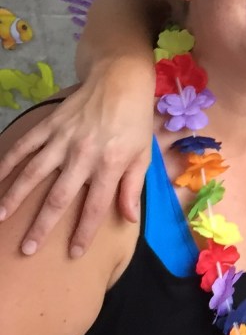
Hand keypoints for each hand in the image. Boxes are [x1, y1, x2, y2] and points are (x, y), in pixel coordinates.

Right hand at [0, 73, 150, 256]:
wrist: (120, 81)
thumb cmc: (134, 121)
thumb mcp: (142, 155)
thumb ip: (132, 187)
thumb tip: (128, 219)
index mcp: (110, 165)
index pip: (96, 207)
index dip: (84, 232)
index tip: (73, 253)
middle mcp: (83, 155)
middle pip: (60, 197)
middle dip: (42, 225)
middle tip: (27, 248)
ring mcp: (62, 140)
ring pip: (33, 173)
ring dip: (15, 197)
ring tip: (0, 218)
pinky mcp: (48, 126)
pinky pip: (24, 146)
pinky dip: (7, 162)